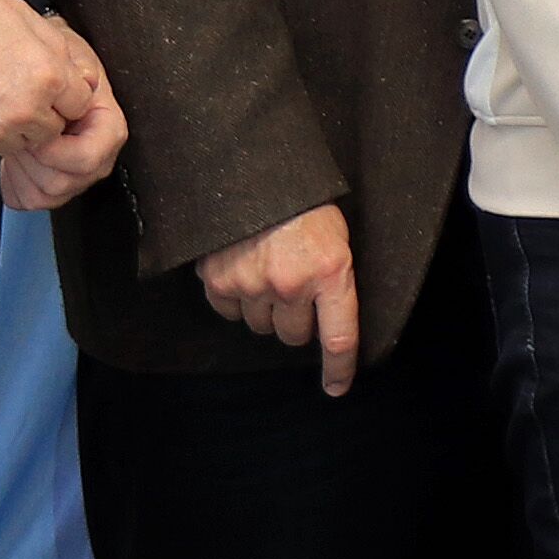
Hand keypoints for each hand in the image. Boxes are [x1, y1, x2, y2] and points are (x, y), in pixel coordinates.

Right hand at [0, 0, 110, 166]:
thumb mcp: (24, 17)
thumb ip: (57, 51)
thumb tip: (78, 73)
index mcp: (48, 75)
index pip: (81, 104)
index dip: (66, 94)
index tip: (53, 89)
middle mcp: (26, 109)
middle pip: (53, 129)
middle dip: (43, 114)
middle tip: (17, 91)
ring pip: (21, 143)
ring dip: (13, 127)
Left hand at [0, 34, 127, 211]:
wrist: (37, 72)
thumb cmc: (54, 63)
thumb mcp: (66, 52)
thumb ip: (76, 68)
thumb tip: (85, 82)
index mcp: (108, 126)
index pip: (88, 158)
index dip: (56, 152)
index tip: (35, 136)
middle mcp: (99, 155)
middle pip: (66, 183)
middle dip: (34, 163)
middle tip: (19, 138)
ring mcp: (76, 174)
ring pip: (47, 196)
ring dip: (22, 171)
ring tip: (15, 145)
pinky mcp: (53, 184)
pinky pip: (30, 201)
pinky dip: (13, 185)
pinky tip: (11, 163)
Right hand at [199, 204, 360, 394]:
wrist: (255, 170)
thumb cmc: (304, 202)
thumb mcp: (336, 234)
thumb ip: (333, 276)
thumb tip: (325, 317)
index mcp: (331, 272)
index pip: (339, 337)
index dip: (339, 368)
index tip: (336, 388)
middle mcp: (292, 284)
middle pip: (294, 335)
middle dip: (296, 320)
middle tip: (294, 289)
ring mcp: (252, 284)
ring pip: (261, 326)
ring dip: (266, 310)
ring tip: (268, 272)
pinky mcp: (219, 279)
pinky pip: (229, 312)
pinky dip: (236, 299)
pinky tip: (242, 271)